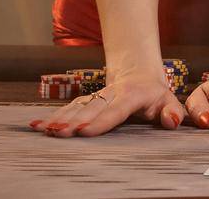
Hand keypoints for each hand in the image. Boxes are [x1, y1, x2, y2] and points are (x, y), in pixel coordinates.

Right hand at [28, 68, 182, 137]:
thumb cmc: (154, 94)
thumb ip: (173, 111)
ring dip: (59, 119)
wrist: (138, 74)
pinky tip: (35, 125)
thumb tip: (172, 122)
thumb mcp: (169, 100)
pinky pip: (68, 108)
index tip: (85, 131)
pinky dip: (52, 116)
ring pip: (76, 107)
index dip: (101, 120)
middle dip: (74, 122)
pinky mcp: (85, 101)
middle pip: (91, 109)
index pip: (116, 109)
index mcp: (132, 95)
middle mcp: (110, 94)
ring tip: (43, 131)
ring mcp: (96, 96)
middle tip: (59, 134)